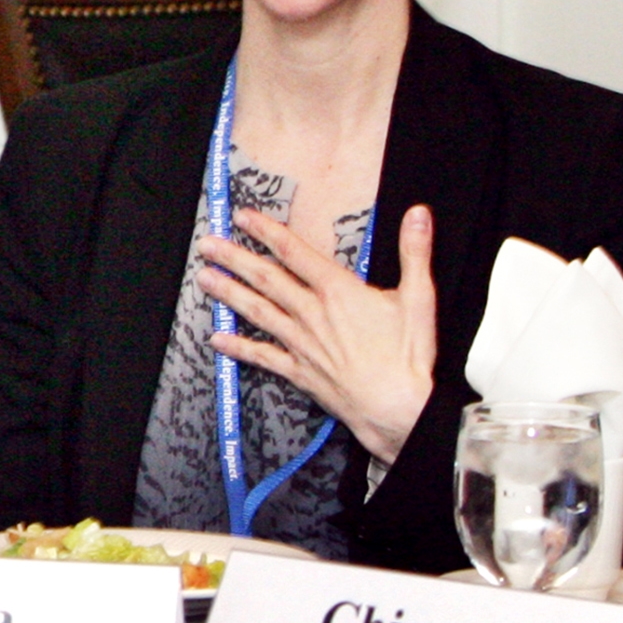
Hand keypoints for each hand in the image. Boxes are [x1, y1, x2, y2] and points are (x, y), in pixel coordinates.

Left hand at [197, 204, 437, 465]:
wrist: (398, 409)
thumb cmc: (408, 356)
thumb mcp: (419, 297)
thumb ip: (415, 252)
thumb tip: (419, 213)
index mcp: (338, 291)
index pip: (294, 252)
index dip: (266, 231)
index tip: (242, 216)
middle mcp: (311, 313)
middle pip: (266, 279)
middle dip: (234, 258)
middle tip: (206, 243)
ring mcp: (301, 343)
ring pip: (257, 312)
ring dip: (228, 293)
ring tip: (203, 277)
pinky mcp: (298, 371)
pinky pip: (262, 356)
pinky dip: (238, 347)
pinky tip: (216, 338)